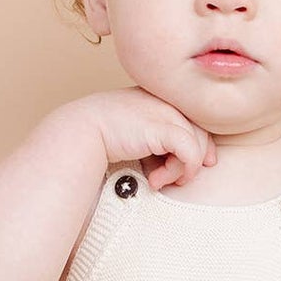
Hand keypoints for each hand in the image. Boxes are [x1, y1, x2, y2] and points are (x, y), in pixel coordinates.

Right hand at [71, 88, 216, 189]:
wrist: (79, 133)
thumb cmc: (100, 137)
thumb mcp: (135, 133)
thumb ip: (156, 138)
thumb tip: (179, 157)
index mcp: (158, 98)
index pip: (193, 120)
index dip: (199, 144)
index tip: (194, 165)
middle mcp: (166, 101)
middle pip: (200, 131)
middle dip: (195, 159)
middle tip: (178, 180)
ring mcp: (166, 112)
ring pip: (196, 144)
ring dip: (180, 170)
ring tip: (157, 181)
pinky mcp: (164, 128)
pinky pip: (189, 152)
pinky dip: (180, 170)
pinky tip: (157, 180)